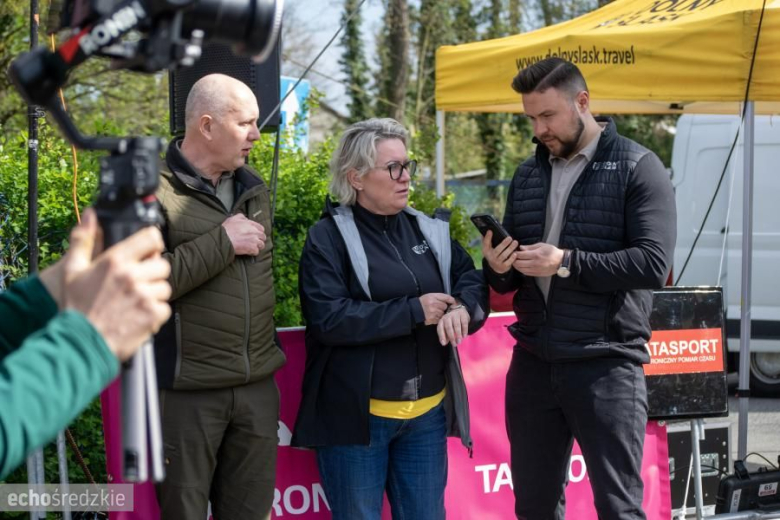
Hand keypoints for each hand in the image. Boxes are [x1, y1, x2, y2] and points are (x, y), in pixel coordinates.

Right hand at [62, 209, 171, 360]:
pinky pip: (165, 308)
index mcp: (115, 260)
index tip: (148, 251)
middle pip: (162, 265)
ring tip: (135, 302)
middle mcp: (133, 276)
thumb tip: (91, 215)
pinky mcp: (153, 315)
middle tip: (137, 284)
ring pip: (165, 287)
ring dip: (154, 294)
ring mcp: (145, 296)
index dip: (152, 243)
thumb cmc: (76, 307)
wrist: (79, 344)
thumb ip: (83, 239)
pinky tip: (138, 316)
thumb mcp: (72, 270)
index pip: (151, 238)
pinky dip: (155, 313)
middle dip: (152, 273)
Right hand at [222, 213, 265, 255]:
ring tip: (251, 248)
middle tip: (253, 242)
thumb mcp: (233, 218)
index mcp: (251, 224)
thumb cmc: (226, 229)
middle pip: (263, 237)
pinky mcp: (252, 248)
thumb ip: (242, 217)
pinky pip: (256, 252)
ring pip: (262, 245)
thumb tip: (246, 219)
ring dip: (257, 247)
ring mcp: (254, 240)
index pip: (261, 229)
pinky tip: (248, 252)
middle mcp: (254, 232)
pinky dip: (253, 253)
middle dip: (259, 240)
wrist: (223, 239)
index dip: (258, 232)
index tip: (255, 235)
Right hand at [419, 293, 456, 324]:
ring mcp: (433, 312)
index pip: (446, 297)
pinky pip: (439, 319)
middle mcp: (433, 304)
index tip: (453, 302)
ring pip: (443, 313)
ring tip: (435, 312)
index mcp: (433, 297)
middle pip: (445, 306)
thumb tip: (451, 300)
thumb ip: (439, 297)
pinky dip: (438, 318)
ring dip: (441, 313)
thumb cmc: (422, 302)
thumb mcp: (430, 296)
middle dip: (443, 307)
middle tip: (438, 307)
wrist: (414, 310)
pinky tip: (433, 316)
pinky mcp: (432, 319)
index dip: (451, 300)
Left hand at [437, 305, 469, 345]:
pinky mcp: (462, 315)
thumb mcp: (446, 328)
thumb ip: (445, 336)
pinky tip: (464, 336)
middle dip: (451, 337)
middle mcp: (447, 317)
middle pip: (448, 327)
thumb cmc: (451, 323)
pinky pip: (464, 323)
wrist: (459, 311)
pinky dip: (464, 330)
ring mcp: (455, 315)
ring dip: (458, 334)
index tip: (444, 344)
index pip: (440, 329)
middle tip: (454, 344)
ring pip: (456, 325)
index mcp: (442, 321)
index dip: (441, 336)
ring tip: (459, 341)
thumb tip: (444, 343)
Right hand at [482, 231, 518, 273]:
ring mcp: (497, 263)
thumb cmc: (494, 253)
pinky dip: (512, 258)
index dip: (487, 237)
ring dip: (510, 248)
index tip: (490, 231)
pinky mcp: (503, 267)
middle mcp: (490, 257)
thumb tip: (488, 230)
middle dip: (504, 243)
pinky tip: (515, 253)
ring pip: (504, 255)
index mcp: (486, 251)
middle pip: (497, 250)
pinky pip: (508, 262)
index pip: (486, 244)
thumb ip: (487, 240)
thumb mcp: (489, 248)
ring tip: (515, 242)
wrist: (496, 267)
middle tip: (510, 238)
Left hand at [512, 243, 563, 276]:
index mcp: (536, 255)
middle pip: (519, 263)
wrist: (561, 262)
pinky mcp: (537, 274)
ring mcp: (535, 270)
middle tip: (512, 257)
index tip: (513, 251)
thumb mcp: (542, 245)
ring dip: (516, 266)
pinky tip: (521, 267)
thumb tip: (521, 247)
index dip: (515, 253)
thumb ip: (530, 247)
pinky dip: (521, 270)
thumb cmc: (552, 252)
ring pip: (521, 269)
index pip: (521, 255)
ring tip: (515, 262)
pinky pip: (526, 273)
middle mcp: (535, 263)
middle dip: (514, 260)